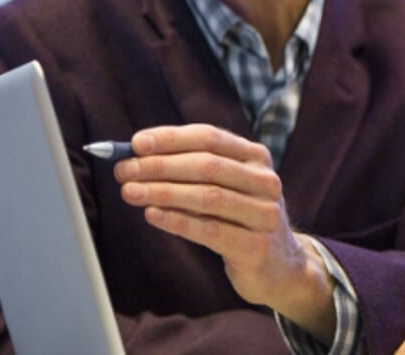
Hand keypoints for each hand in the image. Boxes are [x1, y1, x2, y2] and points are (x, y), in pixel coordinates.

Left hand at [113, 124, 335, 341]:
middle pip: (207, 165)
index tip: (136, 143)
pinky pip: (210, 230)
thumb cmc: (240, 220)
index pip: (210, 137)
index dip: (171, 138)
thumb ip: (194, 169)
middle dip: (160, 166)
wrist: (280, 266)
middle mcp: (265, 181)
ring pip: (208, 197)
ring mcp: (264, 214)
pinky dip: (178, 221)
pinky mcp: (257, 247)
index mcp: (257, 157)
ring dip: (163, 192)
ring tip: (129, 192)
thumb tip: (138, 156)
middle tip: (124, 170)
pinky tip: (152, 215)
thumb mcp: (228, 187)